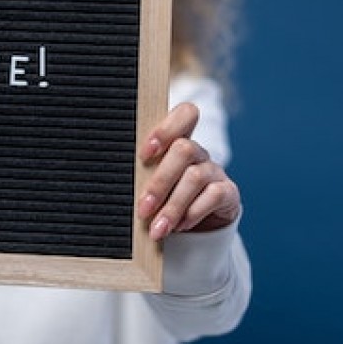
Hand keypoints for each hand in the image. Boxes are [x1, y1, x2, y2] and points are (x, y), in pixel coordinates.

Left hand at [136, 103, 240, 240]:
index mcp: (177, 142)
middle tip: (143, 209)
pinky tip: (180, 227)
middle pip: (184, 149)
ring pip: (195, 177)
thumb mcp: (150, 185)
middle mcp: (198, 152)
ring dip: (172, 206)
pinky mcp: (228, 192)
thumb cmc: (163, 200)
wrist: (196, 228)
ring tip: (157, 229)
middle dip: (160, 182)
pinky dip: (193, 213)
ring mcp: (215, 170)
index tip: (144, 154)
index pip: (184, 114)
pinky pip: (213, 196)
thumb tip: (114, 182)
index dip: (165, 129)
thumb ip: (141, 176)